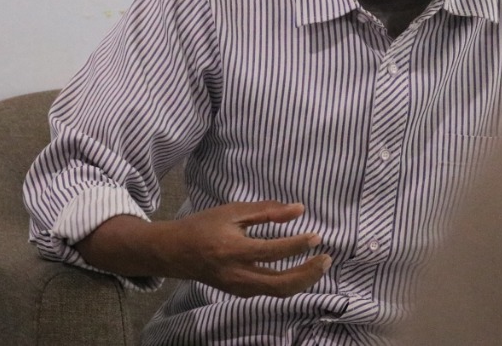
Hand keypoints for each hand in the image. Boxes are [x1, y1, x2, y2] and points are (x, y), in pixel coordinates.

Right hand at [77, 200, 330, 297]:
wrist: (175, 253)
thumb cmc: (203, 226)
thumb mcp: (232, 211)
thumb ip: (266, 211)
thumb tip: (299, 210)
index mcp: (233, 250)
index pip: (273, 252)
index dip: (298, 245)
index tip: (317, 236)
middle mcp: (237, 274)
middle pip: (281, 283)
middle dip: (308, 273)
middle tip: (326, 258)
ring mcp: (238, 287)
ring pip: (278, 291)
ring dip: (302, 280)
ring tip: (319, 264)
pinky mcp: (240, 292)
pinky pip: (270, 291)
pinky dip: (288, 282)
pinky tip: (300, 269)